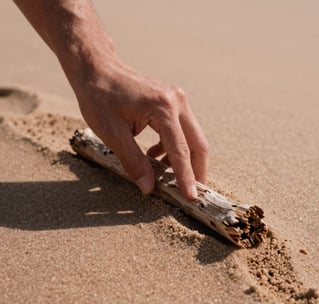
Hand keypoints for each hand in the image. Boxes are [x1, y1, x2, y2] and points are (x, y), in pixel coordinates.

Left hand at [70, 54, 208, 198]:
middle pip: (198, 143)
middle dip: (196, 170)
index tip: (190, 197)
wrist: (97, 68)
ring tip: (168, 176)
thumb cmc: (100, 97)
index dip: (186, 177)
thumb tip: (148, 187)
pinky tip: (155, 155)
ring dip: (185, 159)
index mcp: (164, 108)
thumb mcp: (112, 133)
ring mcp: (178, 99)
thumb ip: (133, 162)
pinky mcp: (173, 101)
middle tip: (191, 192)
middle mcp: (177, 102)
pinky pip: (182, 130)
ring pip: (193, 137)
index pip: (180, 151)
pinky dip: (174, 147)